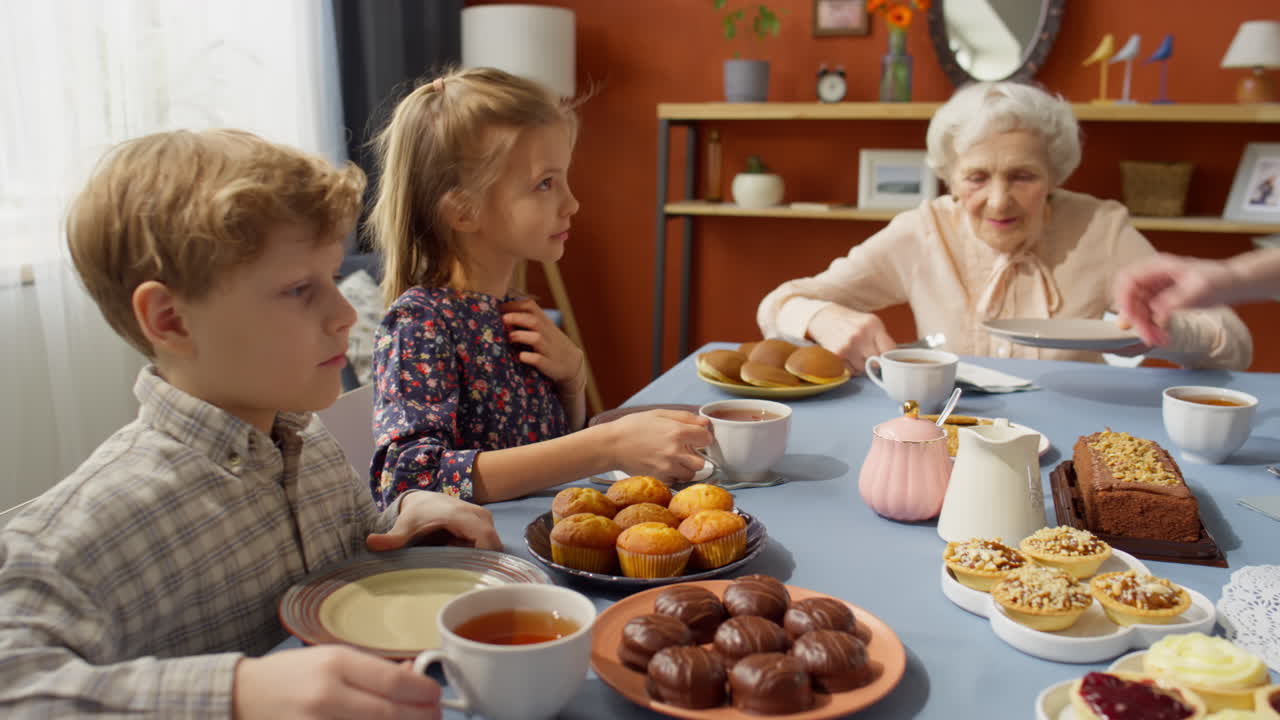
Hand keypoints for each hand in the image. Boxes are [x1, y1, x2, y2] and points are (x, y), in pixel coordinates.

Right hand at [233, 646, 441, 719]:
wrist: (244, 696)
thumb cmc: (294, 675)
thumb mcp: (334, 658)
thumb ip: (376, 670)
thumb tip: (417, 681)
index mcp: (334, 664)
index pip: (392, 682)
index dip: (423, 692)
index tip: (436, 695)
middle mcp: (325, 697)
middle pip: (389, 715)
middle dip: (421, 718)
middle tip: (434, 716)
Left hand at [367, 491, 501, 551]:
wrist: (424, 500)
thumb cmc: (416, 513)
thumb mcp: (404, 526)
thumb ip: (391, 538)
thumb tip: (370, 542)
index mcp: (461, 515)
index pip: (486, 540)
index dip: (481, 557)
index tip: (465, 568)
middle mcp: (478, 515)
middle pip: (492, 546)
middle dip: (478, 560)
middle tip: (456, 564)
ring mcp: (485, 519)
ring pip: (491, 547)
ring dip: (476, 555)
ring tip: (453, 553)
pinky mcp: (486, 523)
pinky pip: (489, 544)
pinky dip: (476, 550)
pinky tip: (458, 549)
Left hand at [500, 298, 583, 386]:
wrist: (573, 364)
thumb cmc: (552, 344)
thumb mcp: (545, 329)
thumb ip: (529, 319)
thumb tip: (503, 312)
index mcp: (545, 323)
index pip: (530, 306)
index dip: (514, 305)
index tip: (499, 308)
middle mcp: (548, 334)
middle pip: (533, 320)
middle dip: (516, 318)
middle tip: (502, 319)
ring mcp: (549, 350)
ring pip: (537, 338)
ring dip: (521, 336)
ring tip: (510, 337)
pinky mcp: (549, 365)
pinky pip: (539, 360)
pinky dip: (529, 357)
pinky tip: (520, 356)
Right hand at [605, 410, 712, 483]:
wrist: (612, 445)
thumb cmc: (633, 427)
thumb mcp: (659, 414)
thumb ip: (685, 417)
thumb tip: (705, 422)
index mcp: (677, 432)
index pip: (707, 439)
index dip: (702, 437)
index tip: (695, 438)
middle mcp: (675, 451)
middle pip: (701, 462)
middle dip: (695, 457)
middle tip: (683, 451)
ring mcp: (668, 467)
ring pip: (690, 474)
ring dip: (685, 468)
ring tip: (672, 460)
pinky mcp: (659, 478)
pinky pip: (676, 481)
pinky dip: (673, 476)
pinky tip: (663, 466)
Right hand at [806, 305, 895, 373]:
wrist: (824, 318)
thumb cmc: (851, 322)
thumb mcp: (871, 323)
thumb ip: (882, 339)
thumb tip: (891, 361)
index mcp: (873, 325)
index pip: (889, 350)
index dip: (888, 357)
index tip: (885, 357)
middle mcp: (860, 335)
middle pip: (877, 363)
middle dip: (875, 362)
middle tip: (869, 356)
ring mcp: (847, 346)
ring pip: (864, 369)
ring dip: (862, 366)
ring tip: (856, 354)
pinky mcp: (836, 355)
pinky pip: (851, 371)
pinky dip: (850, 367)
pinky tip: (847, 356)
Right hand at [1113, 254, 1237, 345]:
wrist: (1232, 284)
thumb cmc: (1219, 279)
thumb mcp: (1199, 289)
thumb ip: (1176, 300)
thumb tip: (1155, 312)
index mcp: (1158, 267)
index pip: (1128, 279)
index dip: (1124, 298)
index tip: (1130, 318)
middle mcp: (1152, 277)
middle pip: (1131, 299)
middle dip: (1137, 320)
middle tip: (1149, 337)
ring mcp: (1155, 289)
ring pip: (1138, 310)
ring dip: (1145, 327)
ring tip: (1159, 340)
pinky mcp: (1160, 301)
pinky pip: (1148, 316)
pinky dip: (1153, 328)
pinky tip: (1162, 337)